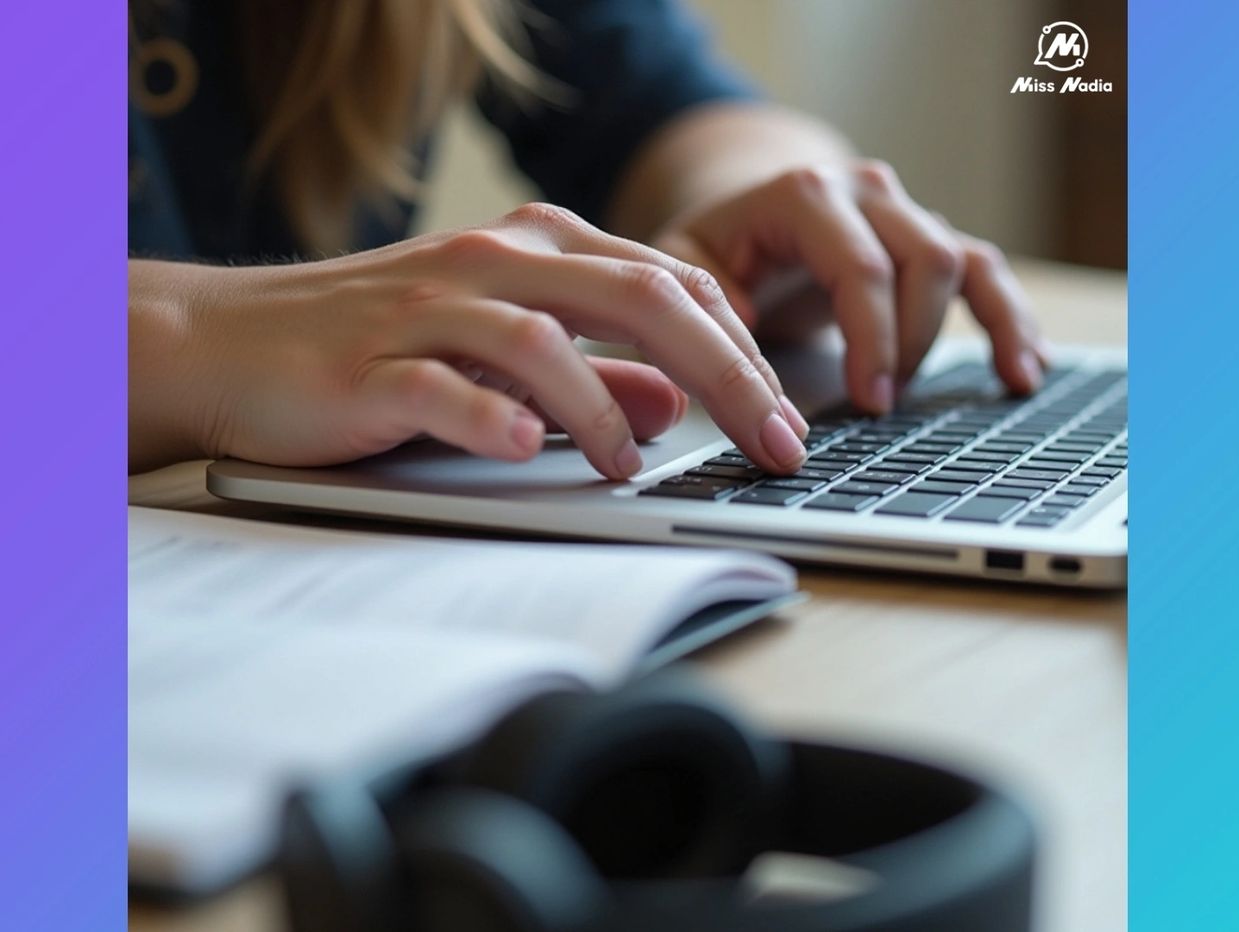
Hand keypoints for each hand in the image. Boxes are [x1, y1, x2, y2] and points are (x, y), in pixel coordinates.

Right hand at [135, 203, 811, 477]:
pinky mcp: (371, 365)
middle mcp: (494, 262)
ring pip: (545, 339)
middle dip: (726, 373)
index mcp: (538, 247)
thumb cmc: (379, 343)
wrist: (234, 341)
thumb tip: (672, 401)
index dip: (743, 349)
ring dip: (604, 408)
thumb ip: (594, 366)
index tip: (785, 416)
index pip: (672, 282)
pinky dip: (490, 417)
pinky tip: (524, 449)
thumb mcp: (502, 346)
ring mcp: (430, 309)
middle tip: (776, 442)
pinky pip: (442, 387)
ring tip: (633, 466)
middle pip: (638, 297)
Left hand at [651, 160, 1049, 412]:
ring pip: (961, 262)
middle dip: (911, 343)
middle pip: (921, 262)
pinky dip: (1010, 317)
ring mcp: (902, 212)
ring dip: (979, 328)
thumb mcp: (685, 265)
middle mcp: (865, 191)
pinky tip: (1026, 364)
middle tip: (882, 405)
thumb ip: (707, 298)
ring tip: (1004, 384)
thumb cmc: (714, 248)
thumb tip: (739, 344)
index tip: (869, 402)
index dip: (873, 338)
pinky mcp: (925, 240)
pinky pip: (982, 272)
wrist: (743, 214)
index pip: (860, 266)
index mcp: (804, 195)